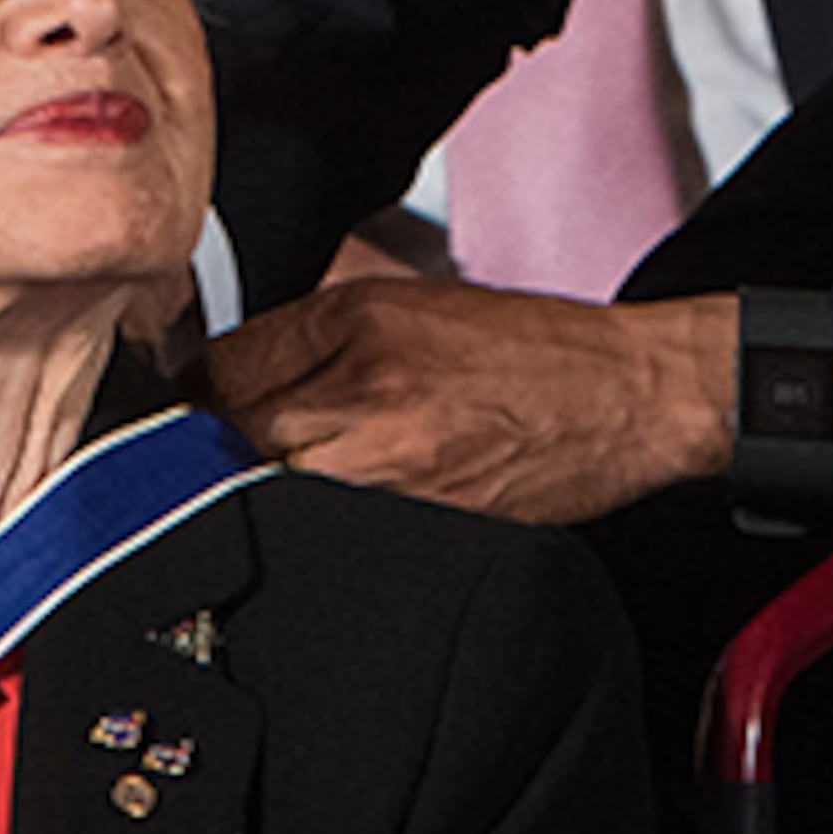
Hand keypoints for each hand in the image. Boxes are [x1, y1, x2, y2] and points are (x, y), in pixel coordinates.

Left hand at [201, 278, 738, 524]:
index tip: (202, 413)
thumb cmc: (535, 350)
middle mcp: (367, 383)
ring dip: (270, 492)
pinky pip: (331, 529)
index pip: (222, 365)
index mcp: (361, 317)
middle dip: (226, 449)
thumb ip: (324, 336)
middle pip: (233, 434)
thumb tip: (236, 377)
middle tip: (240, 457)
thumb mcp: (420, 304)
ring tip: (297, 485)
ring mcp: (392, 459)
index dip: (203, 396)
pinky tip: (345, 513)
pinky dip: (324, 524)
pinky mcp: (421, 517)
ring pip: (274, 489)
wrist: (631, 395)